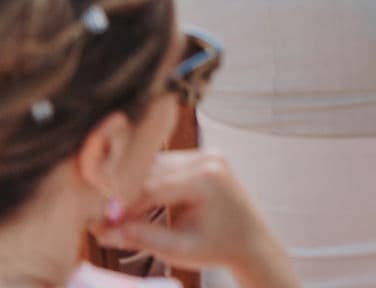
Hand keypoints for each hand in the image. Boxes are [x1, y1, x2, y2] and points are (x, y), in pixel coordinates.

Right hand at [92, 151, 297, 287]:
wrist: (250, 241)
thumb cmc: (218, 248)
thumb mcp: (178, 249)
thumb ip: (142, 238)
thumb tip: (103, 231)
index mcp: (206, 178)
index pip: (150, 188)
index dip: (121, 206)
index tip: (96, 224)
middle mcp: (207, 159)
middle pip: (150, 174)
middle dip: (123, 198)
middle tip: (96, 220)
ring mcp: (206, 155)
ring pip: (154, 168)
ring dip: (132, 189)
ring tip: (111, 215)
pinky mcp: (201, 158)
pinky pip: (164, 168)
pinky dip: (146, 184)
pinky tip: (130, 205)